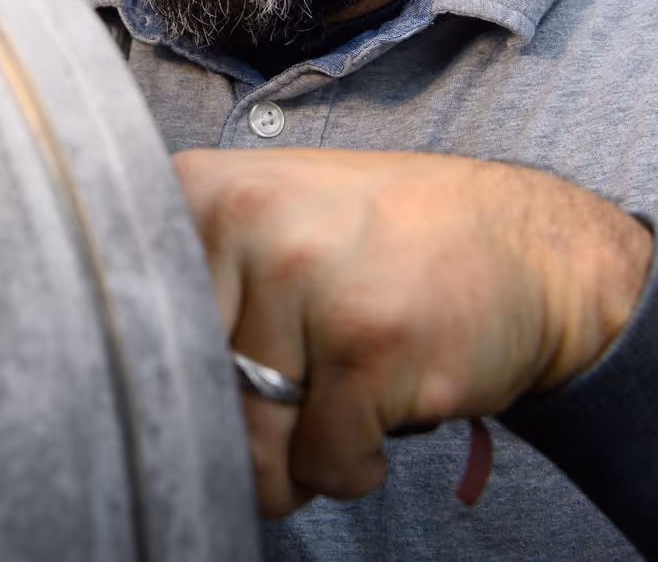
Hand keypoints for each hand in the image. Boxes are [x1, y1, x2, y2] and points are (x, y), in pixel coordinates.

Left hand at [171, 148, 652, 516]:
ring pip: (254, 442)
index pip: (130, 326)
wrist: (535, 250)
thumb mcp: (275, 216)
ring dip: (298, 455)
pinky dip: (353, 466)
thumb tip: (122, 387)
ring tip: (340, 397)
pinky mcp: (370, 348)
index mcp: (204, 191)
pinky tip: (383, 412)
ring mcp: (309, 282)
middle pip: (190, 393)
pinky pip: (324, 464)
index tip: (205, 379)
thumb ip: (196, 279)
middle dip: (238, 430)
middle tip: (293, 397)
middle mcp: (246, 223)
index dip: (168, 379)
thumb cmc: (389, 245)